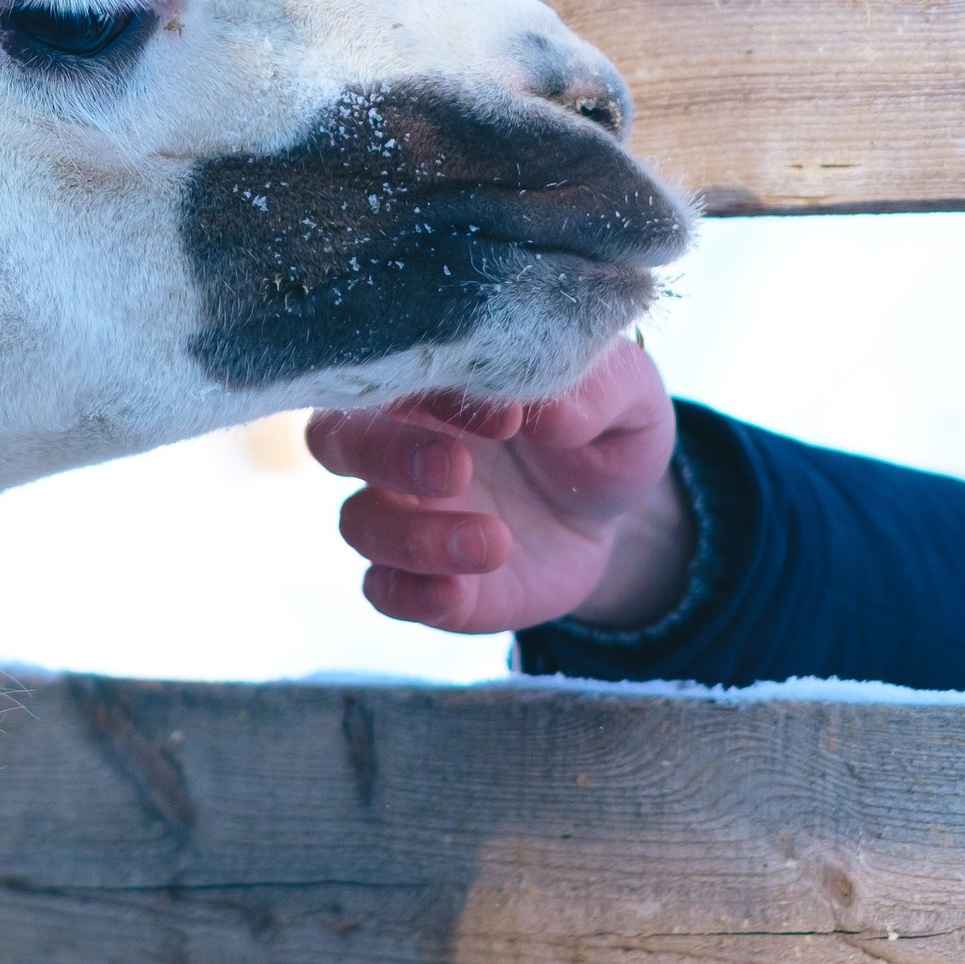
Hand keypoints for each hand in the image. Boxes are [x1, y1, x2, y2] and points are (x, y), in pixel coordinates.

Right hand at [306, 338, 690, 636]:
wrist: (614, 515)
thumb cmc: (601, 431)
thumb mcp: (626, 397)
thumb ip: (594, 391)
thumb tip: (550, 410)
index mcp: (435, 381)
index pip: (394, 369)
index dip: (433, 391)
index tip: (507, 417)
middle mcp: (400, 443)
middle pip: (337, 440)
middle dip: (386, 455)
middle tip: (455, 468)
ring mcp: (404, 514)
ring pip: (360, 523)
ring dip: (414, 537)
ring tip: (493, 541)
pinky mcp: (422, 579)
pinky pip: (385, 591)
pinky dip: (412, 594)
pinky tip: (461, 591)